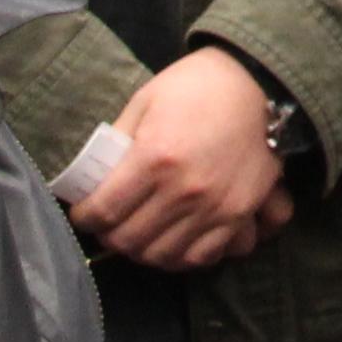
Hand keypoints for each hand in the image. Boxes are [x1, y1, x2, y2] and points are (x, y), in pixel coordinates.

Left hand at [75, 50, 295, 269]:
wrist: (259, 83)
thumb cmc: (197, 86)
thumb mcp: (145, 101)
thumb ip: (118, 141)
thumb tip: (94, 178)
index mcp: (154, 157)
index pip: (104, 210)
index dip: (84, 218)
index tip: (82, 213)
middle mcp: (182, 190)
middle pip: (128, 239)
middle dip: (108, 235)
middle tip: (106, 224)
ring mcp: (212, 207)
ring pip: (161, 255)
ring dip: (140, 249)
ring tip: (136, 234)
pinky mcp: (236, 215)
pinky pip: (201, 257)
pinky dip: (179, 257)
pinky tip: (170, 243)